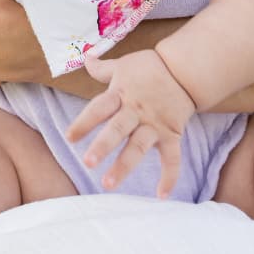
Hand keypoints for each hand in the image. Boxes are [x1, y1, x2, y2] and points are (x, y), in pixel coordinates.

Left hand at [66, 50, 194, 197]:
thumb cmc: (149, 67)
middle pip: (117, 129)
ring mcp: (154, 124)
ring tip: (108, 183)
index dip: (84, 122)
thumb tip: (84, 58)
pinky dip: (169, 177)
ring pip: (138, 147)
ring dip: (124, 166)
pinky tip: (161, 195)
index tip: (69, 137)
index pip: (99, 108)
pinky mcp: (171, 134)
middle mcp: (136, 110)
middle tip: (88, 163)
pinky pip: (172, 158)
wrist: (184, 69)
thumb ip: (102, 69)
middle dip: (103, 146)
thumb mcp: (123, 64)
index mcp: (121, 93)